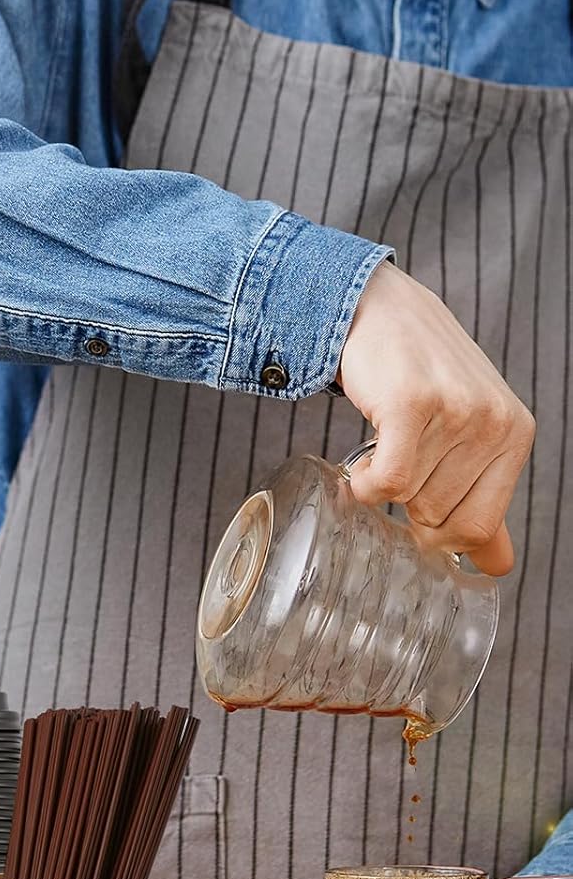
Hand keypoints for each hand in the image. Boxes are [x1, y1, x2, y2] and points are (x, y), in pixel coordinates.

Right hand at [337, 261, 533, 576]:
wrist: (377, 312)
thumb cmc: (417, 376)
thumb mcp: (464, 435)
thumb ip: (480, 499)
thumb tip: (496, 566)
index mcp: (516, 435)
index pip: (481, 527)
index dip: (438, 533)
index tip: (414, 510)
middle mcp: (494, 423)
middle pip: (437, 517)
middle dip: (404, 503)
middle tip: (397, 460)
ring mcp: (456, 412)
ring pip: (408, 500)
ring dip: (379, 487)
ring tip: (382, 446)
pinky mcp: (413, 405)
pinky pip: (386, 483)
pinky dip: (364, 484)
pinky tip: (363, 463)